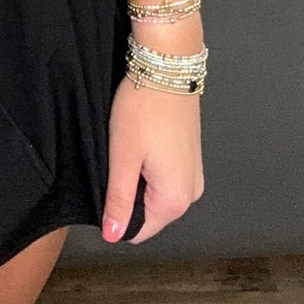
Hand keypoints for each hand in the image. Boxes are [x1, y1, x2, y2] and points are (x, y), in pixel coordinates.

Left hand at [101, 75, 203, 245]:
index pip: (138, 231)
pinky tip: (141, 143)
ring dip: (138, 178)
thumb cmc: (143, 109)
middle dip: (128, 193)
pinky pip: (165, 177)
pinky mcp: (192, 158)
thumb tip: (113, 236)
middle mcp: (191, 193)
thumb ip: (119, 200)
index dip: (116, 212)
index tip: (108, 181)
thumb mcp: (123, 157)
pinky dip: (149, 167)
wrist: (167, 67)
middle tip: (118, 160)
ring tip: (130, 149)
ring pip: (156, 194)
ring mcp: (194, 174)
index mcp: (176, 200)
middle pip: (149, 213)